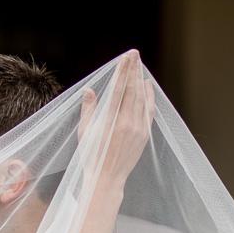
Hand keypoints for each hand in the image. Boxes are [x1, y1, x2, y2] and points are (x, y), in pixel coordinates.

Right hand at [78, 50, 154, 190]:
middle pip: (132, 90)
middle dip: (133, 71)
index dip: (123, 71)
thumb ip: (88, 109)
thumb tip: (89, 90)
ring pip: (141, 99)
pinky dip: (149, 97)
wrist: (107, 178)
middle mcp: (126, 123)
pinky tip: (147, 87)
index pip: (118, 89)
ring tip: (139, 66)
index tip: (126, 57)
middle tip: (134, 55)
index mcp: (110, 121)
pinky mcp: (144, 134)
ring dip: (140, 81)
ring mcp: (138, 129)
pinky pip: (148, 111)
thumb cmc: (91, 155)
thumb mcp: (84, 131)